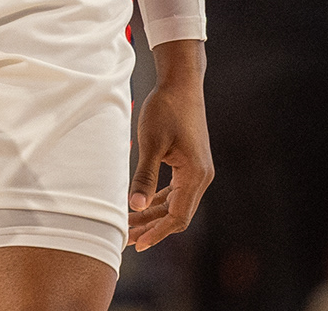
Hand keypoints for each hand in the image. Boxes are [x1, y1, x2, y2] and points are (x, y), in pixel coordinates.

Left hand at [127, 40, 212, 250]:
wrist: (180, 83)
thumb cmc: (166, 109)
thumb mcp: (151, 143)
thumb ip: (145, 176)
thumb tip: (135, 206)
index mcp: (195, 175)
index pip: (178, 216)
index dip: (157, 232)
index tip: (137, 244)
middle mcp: (201, 176)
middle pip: (177, 213)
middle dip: (152, 227)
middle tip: (126, 238)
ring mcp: (197, 170)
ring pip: (175, 203)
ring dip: (153, 215)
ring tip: (129, 225)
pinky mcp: (190, 163)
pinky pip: (175, 190)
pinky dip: (158, 200)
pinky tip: (140, 205)